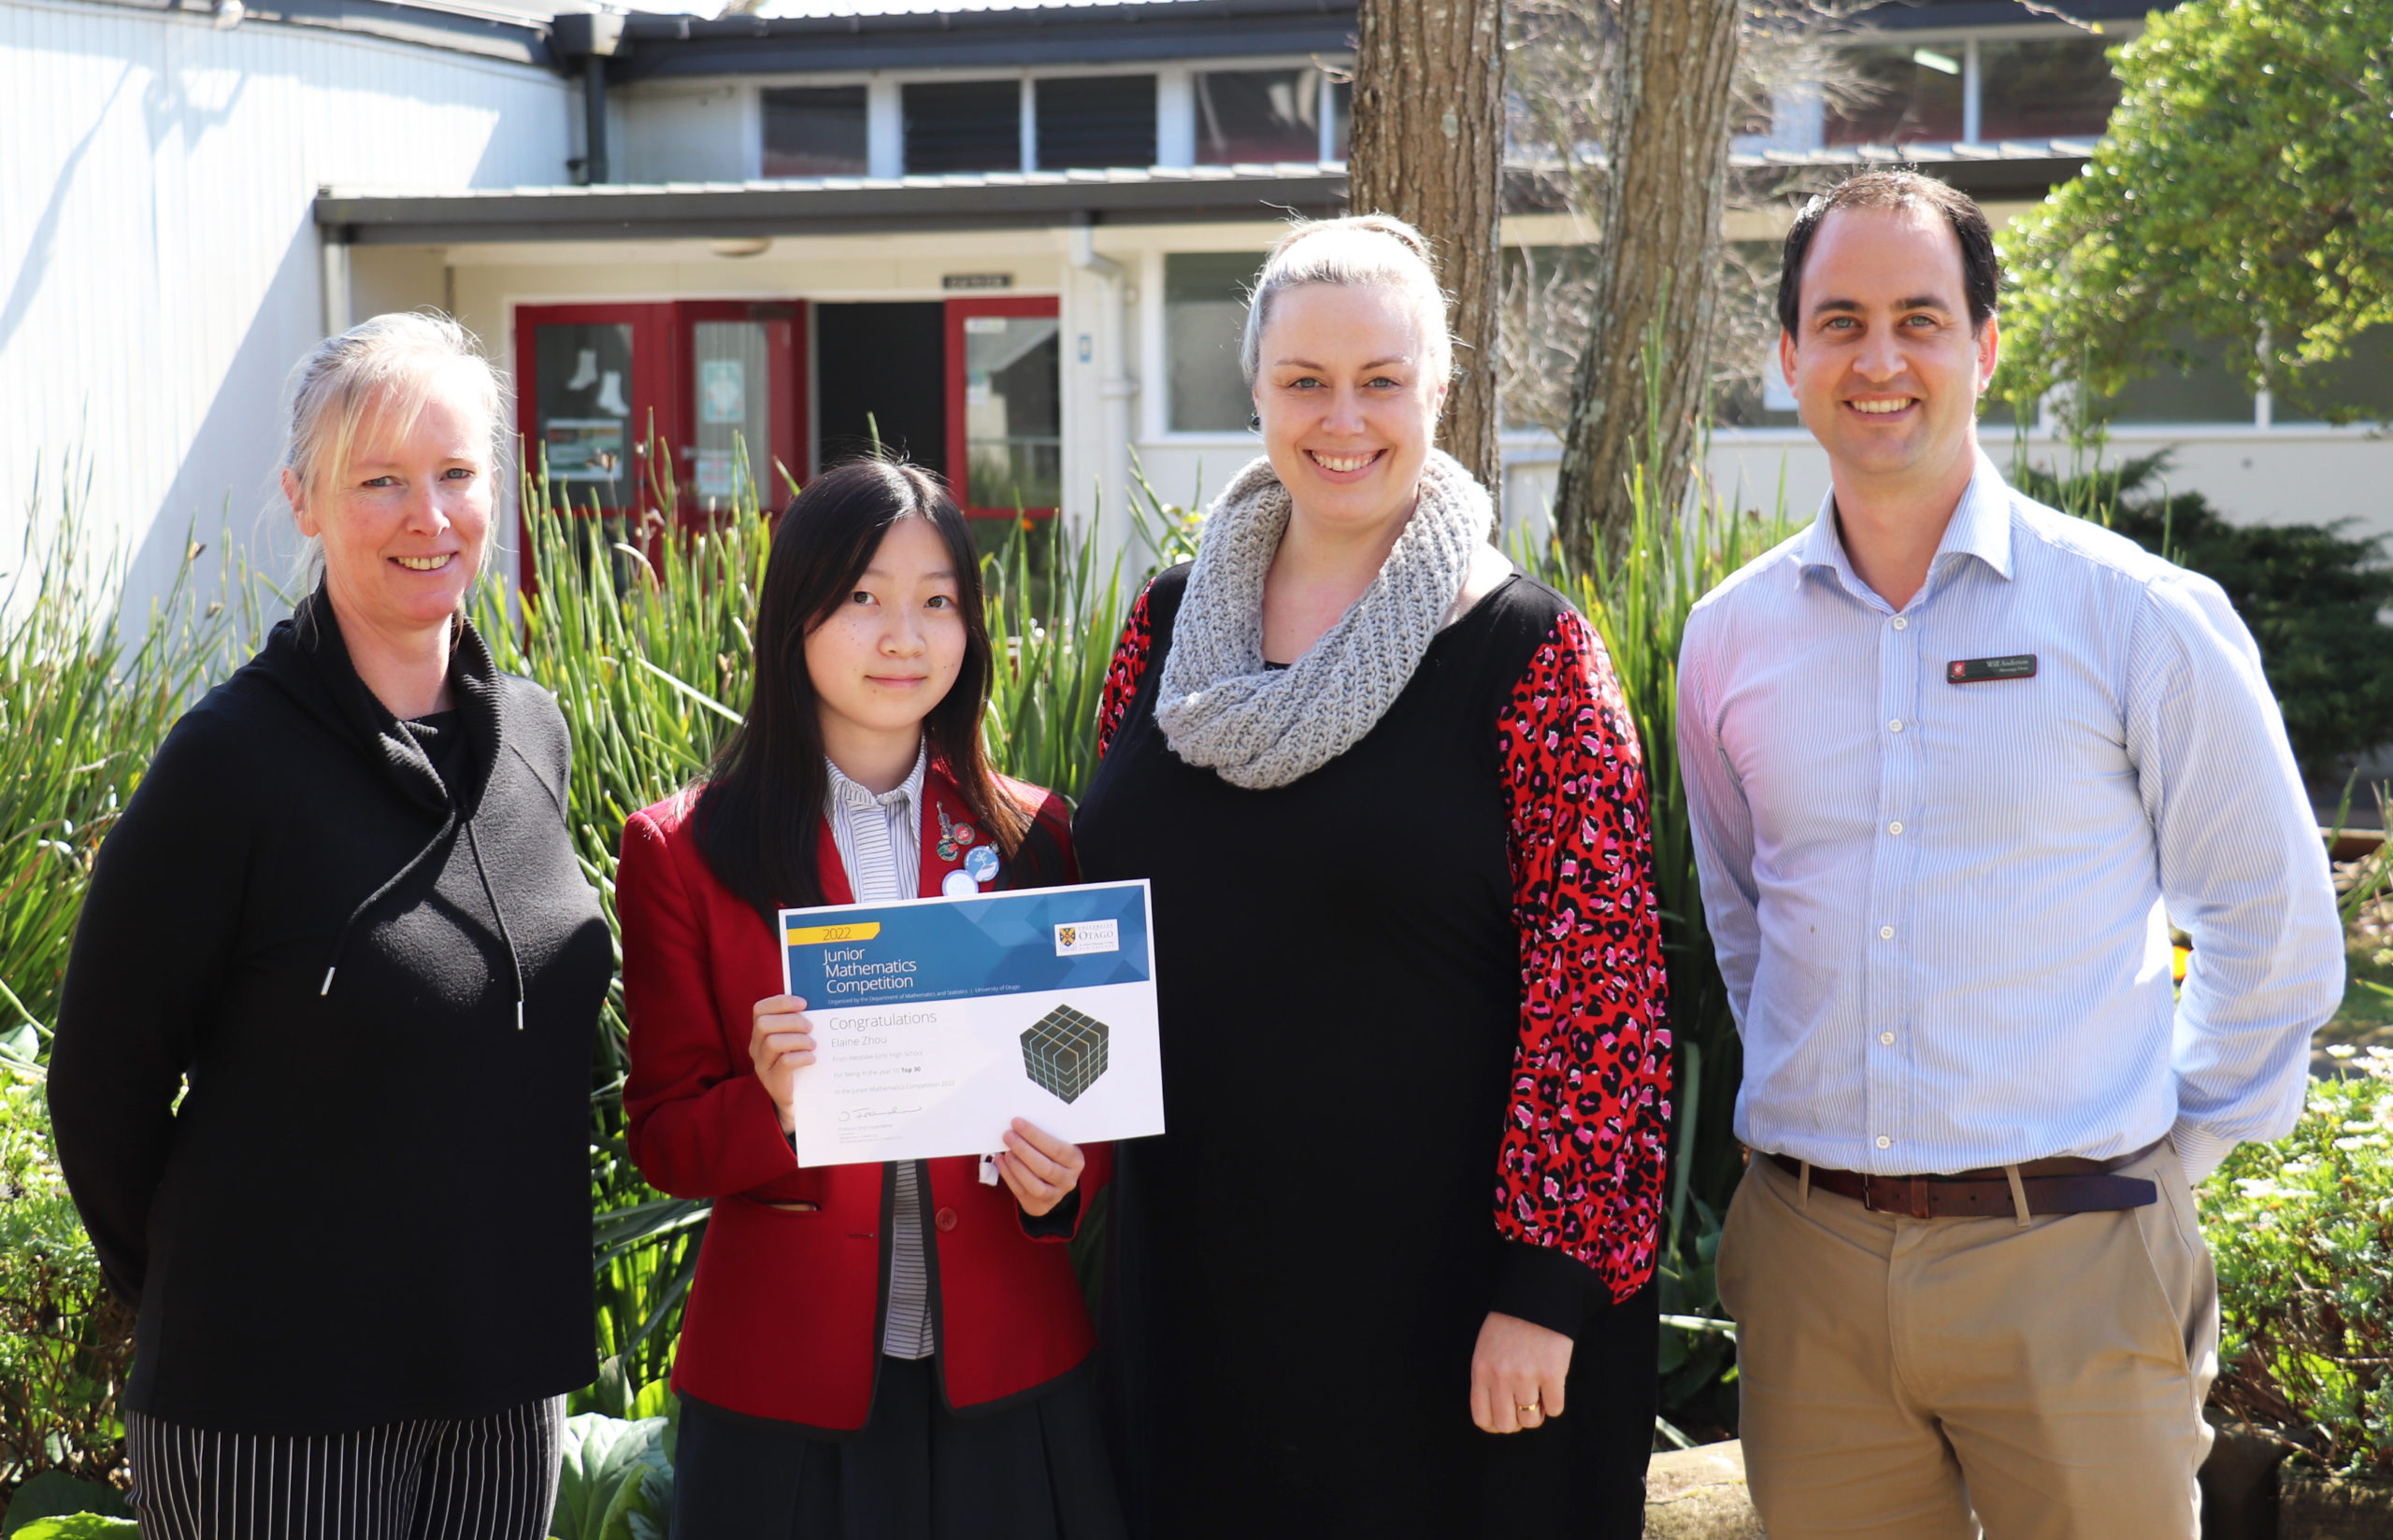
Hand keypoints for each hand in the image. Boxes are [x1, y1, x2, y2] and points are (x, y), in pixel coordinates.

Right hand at [748, 995, 814, 1134]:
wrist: (796, 1101)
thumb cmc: (799, 1064)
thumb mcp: (795, 1041)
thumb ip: (798, 1025)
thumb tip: (818, 1005)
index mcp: (760, 1033)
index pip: (760, 1009)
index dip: (781, 1002)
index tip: (803, 1003)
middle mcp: (756, 1048)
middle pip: (764, 1024)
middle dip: (791, 1021)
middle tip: (810, 1027)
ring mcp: (762, 1066)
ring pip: (772, 1042)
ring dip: (798, 1040)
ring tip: (813, 1045)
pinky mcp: (773, 1082)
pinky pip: (785, 1063)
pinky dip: (801, 1057)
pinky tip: (812, 1059)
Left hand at [995, 1119, 1084, 1217]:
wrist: (1054, 1182)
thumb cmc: (1051, 1155)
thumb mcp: (1056, 1144)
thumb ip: (1043, 1137)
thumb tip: (1019, 1124)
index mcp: (1076, 1161)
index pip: (1057, 1149)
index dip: (1035, 1136)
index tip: (1017, 1123)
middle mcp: (1068, 1180)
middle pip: (1045, 1168)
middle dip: (1023, 1150)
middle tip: (1008, 1136)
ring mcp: (1055, 1196)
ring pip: (1035, 1185)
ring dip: (1017, 1167)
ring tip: (1006, 1152)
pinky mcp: (1040, 1206)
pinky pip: (1021, 1193)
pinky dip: (1009, 1176)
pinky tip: (1001, 1161)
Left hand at [1470, 1311, 1571, 1434]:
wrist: (1537, 1296)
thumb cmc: (1509, 1322)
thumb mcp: (1486, 1349)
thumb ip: (1487, 1379)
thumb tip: (1497, 1411)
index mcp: (1481, 1371)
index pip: (1482, 1418)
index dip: (1495, 1424)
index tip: (1505, 1417)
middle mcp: (1501, 1377)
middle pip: (1506, 1425)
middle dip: (1516, 1421)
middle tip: (1524, 1408)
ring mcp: (1526, 1377)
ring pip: (1531, 1420)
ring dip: (1537, 1412)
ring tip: (1539, 1394)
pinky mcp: (1552, 1374)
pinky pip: (1554, 1409)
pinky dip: (1554, 1404)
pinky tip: (1552, 1387)